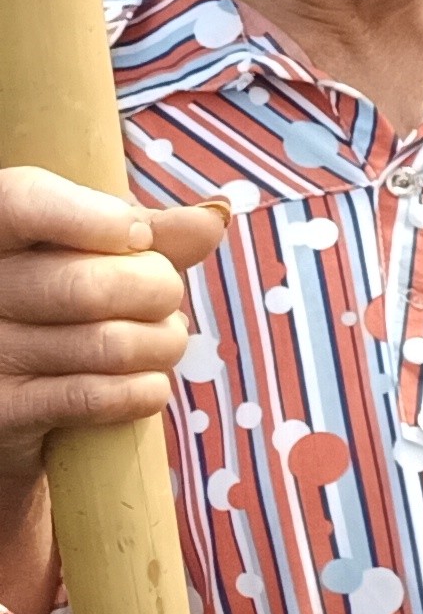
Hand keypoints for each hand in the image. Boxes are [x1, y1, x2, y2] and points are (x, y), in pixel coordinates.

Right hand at [1, 166, 229, 484]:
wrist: (17, 396)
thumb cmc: (63, 306)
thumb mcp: (95, 254)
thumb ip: (150, 234)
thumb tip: (211, 220)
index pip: (26, 203)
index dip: (97, 218)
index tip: (138, 236)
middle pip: (90, 285)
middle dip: (157, 291)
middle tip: (163, 299)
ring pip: (109, 344)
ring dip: (162, 344)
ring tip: (160, 340)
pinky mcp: (4, 411)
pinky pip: (98, 396)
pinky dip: (145, 390)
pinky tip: (148, 382)